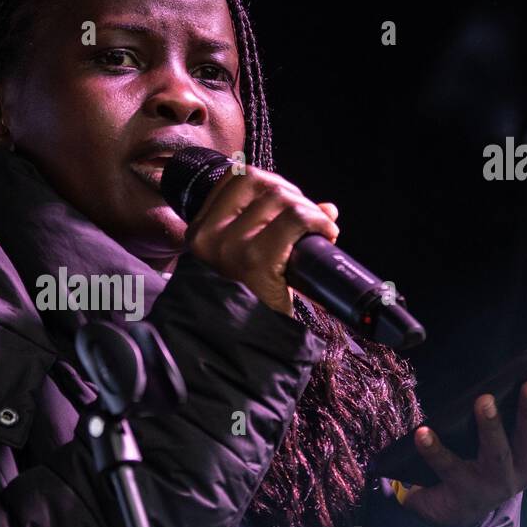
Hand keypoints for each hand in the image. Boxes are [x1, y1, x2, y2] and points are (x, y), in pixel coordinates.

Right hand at [184, 165, 339, 314]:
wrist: (248, 348)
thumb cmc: (252, 304)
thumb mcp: (251, 259)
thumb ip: (280, 227)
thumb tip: (325, 207)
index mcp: (199, 233)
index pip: (236, 178)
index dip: (272, 183)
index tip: (288, 204)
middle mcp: (209, 237)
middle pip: (262, 184)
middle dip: (294, 197)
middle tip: (309, 222)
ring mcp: (230, 249)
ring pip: (280, 198)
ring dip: (308, 210)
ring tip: (318, 230)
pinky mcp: (256, 261)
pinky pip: (294, 220)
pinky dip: (317, 221)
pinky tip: (326, 234)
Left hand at [398, 381, 526, 526]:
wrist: (457, 516)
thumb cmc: (482, 468)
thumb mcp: (504, 449)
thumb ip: (511, 424)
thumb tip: (501, 385)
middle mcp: (520, 472)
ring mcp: (493, 484)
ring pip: (497, 453)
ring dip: (492, 425)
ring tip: (484, 400)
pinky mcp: (464, 491)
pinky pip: (448, 466)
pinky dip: (434, 448)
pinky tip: (423, 432)